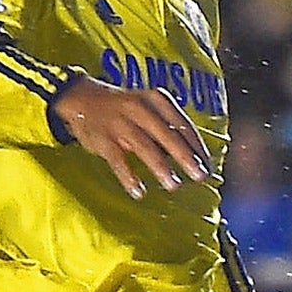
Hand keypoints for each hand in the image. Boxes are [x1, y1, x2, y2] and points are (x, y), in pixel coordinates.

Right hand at [53, 78, 211, 199]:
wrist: (82, 99)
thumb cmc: (124, 109)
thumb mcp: (148, 108)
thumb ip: (167, 128)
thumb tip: (193, 157)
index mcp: (156, 99)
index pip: (182, 124)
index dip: (197, 146)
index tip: (208, 164)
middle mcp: (140, 108)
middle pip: (167, 135)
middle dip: (186, 157)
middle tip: (200, 176)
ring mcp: (120, 123)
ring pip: (145, 147)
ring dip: (161, 168)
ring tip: (173, 185)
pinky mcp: (104, 139)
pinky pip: (118, 161)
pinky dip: (129, 177)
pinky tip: (139, 192)